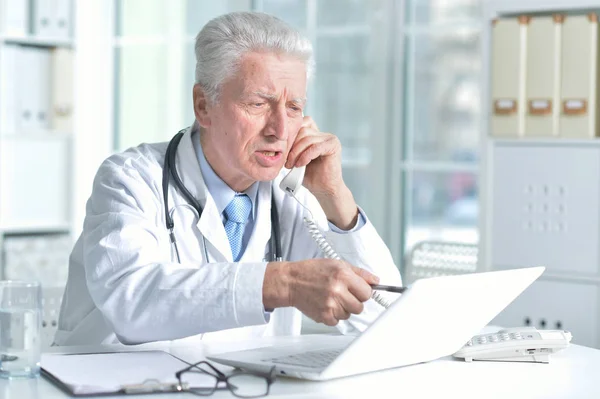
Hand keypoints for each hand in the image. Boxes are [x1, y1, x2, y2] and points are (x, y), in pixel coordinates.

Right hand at [263, 259, 379, 325]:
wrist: (291, 281)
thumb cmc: (312, 271)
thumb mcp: (337, 264)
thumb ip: (359, 273)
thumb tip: (376, 281)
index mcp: (343, 275)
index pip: (368, 292)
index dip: (363, 291)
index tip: (357, 290)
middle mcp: (338, 290)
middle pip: (360, 306)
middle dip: (353, 301)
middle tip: (342, 294)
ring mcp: (330, 305)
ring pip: (349, 315)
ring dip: (343, 309)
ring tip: (331, 298)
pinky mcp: (323, 316)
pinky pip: (338, 321)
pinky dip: (333, 315)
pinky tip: (325, 305)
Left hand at [285, 116, 342, 198]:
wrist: (323, 190)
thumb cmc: (310, 176)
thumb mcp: (296, 158)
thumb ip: (292, 146)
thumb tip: (278, 138)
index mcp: (315, 135)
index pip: (301, 123)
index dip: (290, 135)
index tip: (283, 151)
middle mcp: (324, 134)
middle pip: (302, 130)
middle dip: (292, 146)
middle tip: (287, 162)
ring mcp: (330, 139)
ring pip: (307, 138)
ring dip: (296, 153)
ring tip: (293, 165)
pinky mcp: (333, 146)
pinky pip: (315, 147)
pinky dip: (305, 156)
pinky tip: (301, 164)